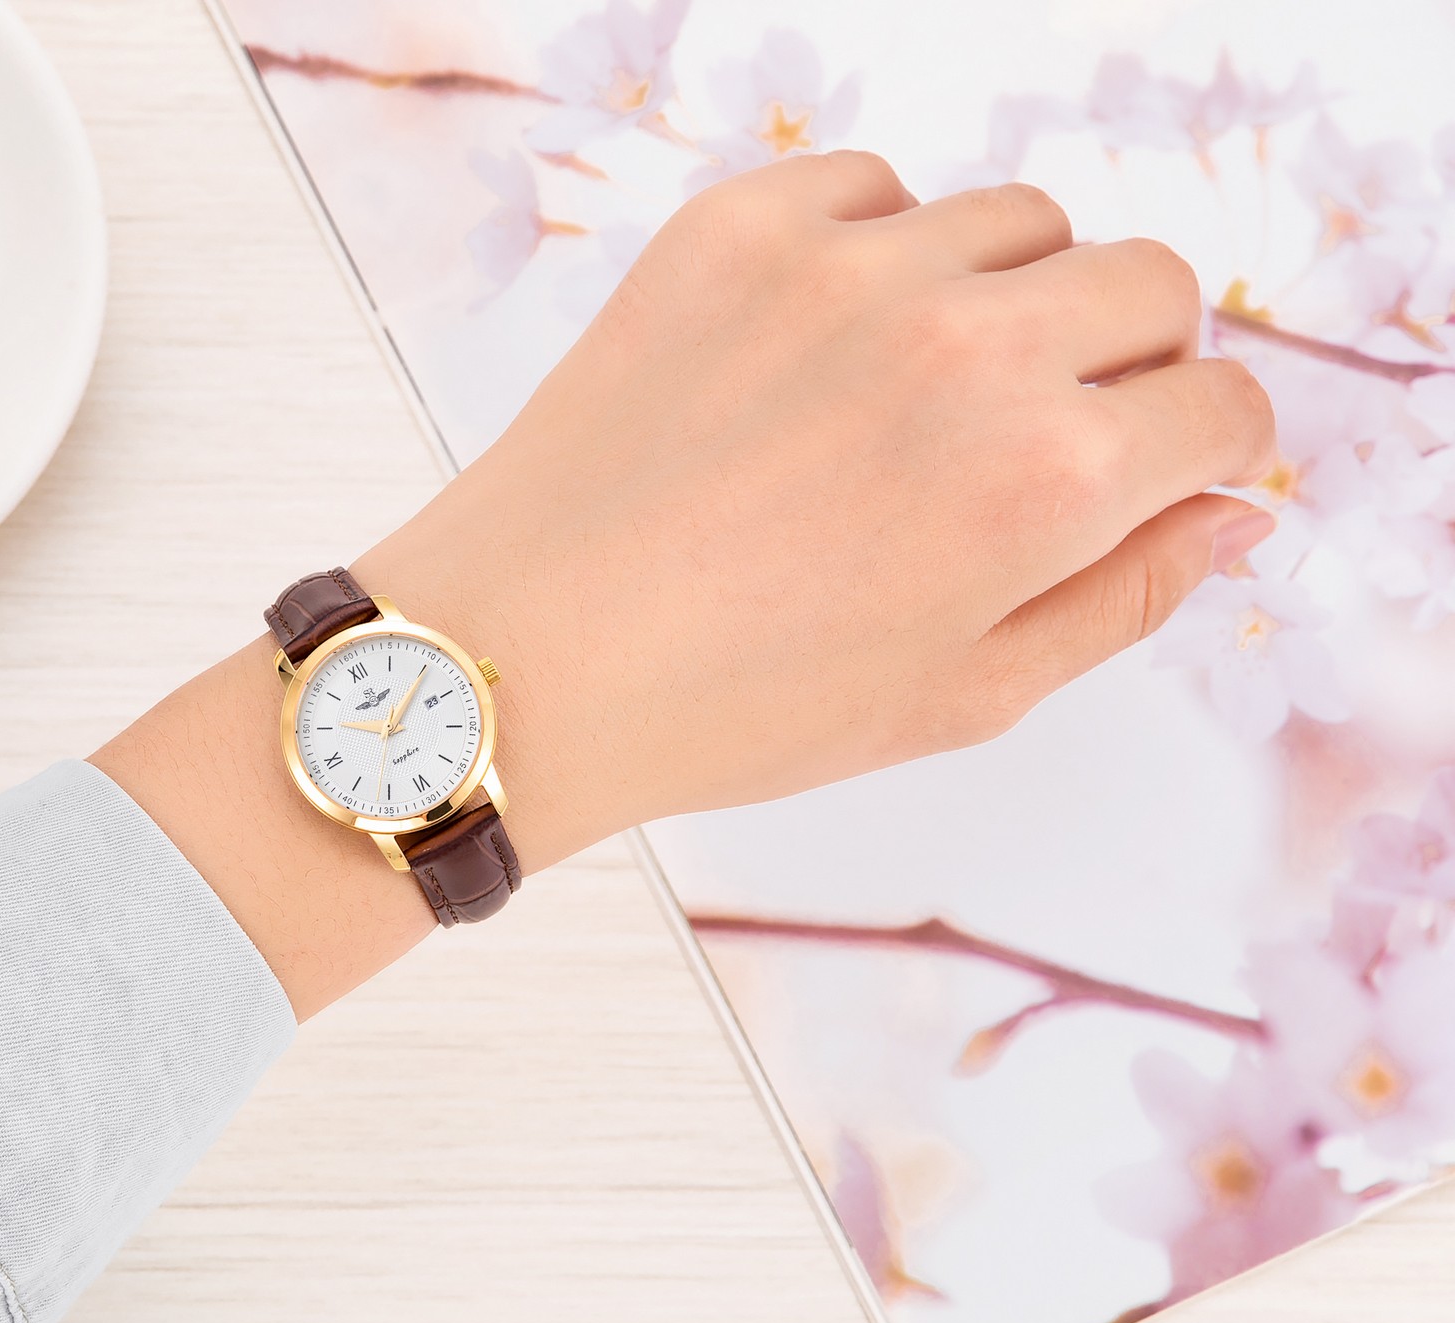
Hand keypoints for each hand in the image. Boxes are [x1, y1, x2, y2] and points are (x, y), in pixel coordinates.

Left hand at [100, 150, 1277, 1017]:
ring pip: (1022, 222)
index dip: (1204, 450)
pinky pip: (875, 187)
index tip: (1156, 469)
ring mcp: (848, 268)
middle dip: (1130, 363)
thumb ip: (1125, 597)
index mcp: (1048, 479)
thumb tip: (1232, 513)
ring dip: (1008, 297)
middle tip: (1041, 436)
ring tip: (913, 397)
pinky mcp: (739, 227)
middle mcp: (969, 345)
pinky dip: (880, 248)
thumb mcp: (961, 696)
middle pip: (1149, 285)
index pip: (1224, 402)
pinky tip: (822, 346)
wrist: (517, 658)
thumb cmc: (731, 707)